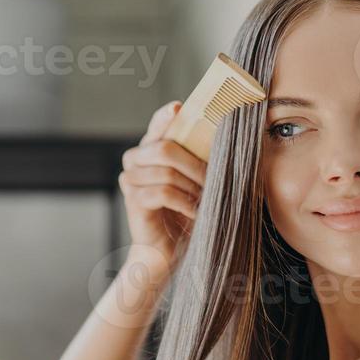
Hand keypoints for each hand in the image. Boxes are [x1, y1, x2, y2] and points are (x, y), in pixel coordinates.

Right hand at [119, 102, 207, 278]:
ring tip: (203, 201)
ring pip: (166, 171)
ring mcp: (130, 180)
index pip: (158, 125)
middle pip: (165, 147)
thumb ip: (202, 159)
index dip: (166, 115)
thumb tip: (229, 138)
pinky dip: (184, 202)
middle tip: (212, 182)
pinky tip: (193, 212)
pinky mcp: (132, 201)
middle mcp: (136, 161)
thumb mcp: (198, 182)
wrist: (168, 252)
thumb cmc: (185, 215)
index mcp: (152, 150)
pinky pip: (162, 192)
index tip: (179, 107)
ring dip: (192, 187)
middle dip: (195, 165)